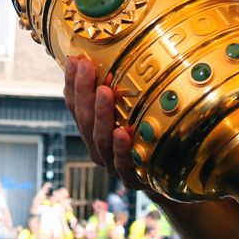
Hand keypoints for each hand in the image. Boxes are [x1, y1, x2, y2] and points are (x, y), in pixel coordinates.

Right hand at [64, 55, 143, 188]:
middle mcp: (98, 148)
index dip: (73, 84)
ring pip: (101, 139)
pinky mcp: (132, 178)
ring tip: (104, 92)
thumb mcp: (127, 115)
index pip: (76, 106)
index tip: (75, 60)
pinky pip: (124, 164)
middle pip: (85, 120)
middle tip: (87, 67)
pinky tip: (121, 133)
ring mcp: (113, 164)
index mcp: (92, 131)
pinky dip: (121, 149)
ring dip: (101, 114)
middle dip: (84, 92)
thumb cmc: (143, 140)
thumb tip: (108, 59)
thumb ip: (114, 96)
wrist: (166, 178)